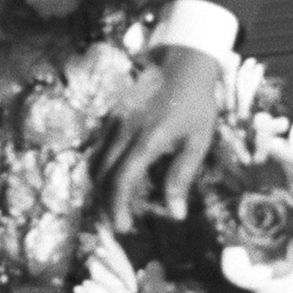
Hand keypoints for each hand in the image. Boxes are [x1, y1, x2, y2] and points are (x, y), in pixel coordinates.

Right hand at [96, 44, 224, 230]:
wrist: (182, 65)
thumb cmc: (196, 105)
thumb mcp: (198, 141)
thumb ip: (182, 177)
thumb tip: (176, 214)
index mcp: (147, 138)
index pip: (121, 179)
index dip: (117, 206)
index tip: (123, 227)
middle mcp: (124, 130)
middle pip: (100, 175)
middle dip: (103, 203)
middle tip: (116, 224)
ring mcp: (114, 122)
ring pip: (94, 162)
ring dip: (99, 188)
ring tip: (113, 207)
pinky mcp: (111, 118)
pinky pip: (98, 149)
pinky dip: (101, 170)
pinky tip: (114, 181)